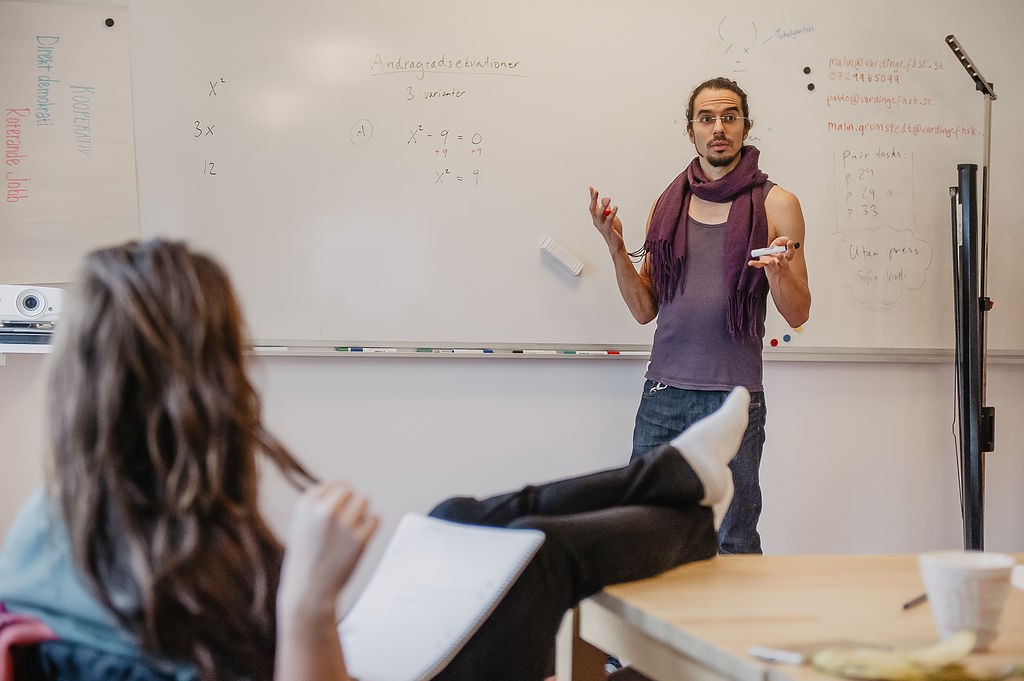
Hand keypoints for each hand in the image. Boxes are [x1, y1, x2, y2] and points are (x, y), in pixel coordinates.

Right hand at [278, 482, 378, 616]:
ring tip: (349, 532)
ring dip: (361, 513)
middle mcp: (324, 511)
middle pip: (349, 489)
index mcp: (307, 505)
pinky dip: (370, 527)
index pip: (334, 484)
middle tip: (344, 523)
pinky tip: (358, 539)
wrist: (309, 591)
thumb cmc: (307, 557)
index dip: (336, 499)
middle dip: (350, 503)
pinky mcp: (360, 539)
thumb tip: (345, 488)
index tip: (332, 516)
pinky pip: (375, 519)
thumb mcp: (302, 524)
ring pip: (365, 500)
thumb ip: (319, 504)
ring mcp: (343, 525)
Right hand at [589, 186, 624, 248]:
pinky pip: (609, 220)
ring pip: (600, 214)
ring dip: (604, 206)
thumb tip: (605, 198)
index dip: (592, 197)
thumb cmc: (613, 230)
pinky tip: (616, 207)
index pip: (593, 205)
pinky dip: (612, 213)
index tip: (591, 188)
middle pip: (593, 209)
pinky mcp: (608, 229)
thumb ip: (608, 208)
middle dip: (594, 199)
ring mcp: (602, 225)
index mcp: (597, 218)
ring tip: (608, 199)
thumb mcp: (611, 217)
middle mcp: (597, 221)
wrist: (616, 244)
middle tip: (595, 191)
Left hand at [747, 237, 795, 279]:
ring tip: (771, 260)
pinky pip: (760, 264)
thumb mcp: (783, 240)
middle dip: (781, 258)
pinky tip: (750, 263)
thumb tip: (776, 244)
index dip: (791, 247)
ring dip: (771, 263)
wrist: (772, 253)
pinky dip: (755, 263)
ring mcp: (772, 263)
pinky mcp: (764, 263)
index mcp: (787, 256)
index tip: (790, 241)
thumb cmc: (780, 245)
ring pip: (771, 264)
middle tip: (779, 254)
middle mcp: (780, 262)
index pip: (791, 252)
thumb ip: (782, 241)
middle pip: (783, 261)